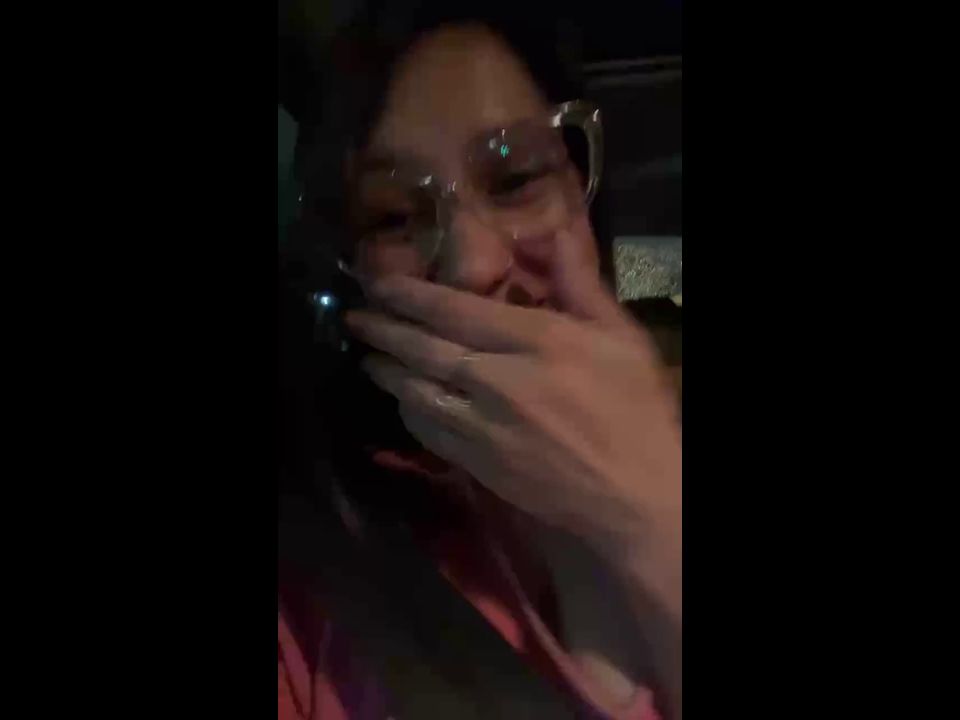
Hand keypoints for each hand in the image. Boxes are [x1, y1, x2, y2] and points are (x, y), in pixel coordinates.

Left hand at [345, 227, 681, 546]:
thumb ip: (580, 282)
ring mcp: (483, 426)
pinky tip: (401, 402)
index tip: (378, 283)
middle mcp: (497, 380)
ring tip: (366, 356)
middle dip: (384, 330)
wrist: (636, 494)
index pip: (454, 310)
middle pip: (424, 349)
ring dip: (386, 372)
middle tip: (355, 317)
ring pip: (417, 392)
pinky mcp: (479, 464)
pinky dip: (409, 412)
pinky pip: (429, 432)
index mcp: (534, 340)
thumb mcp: (619, 336)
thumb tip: (554, 230)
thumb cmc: (635, 408)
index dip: (409, 294)